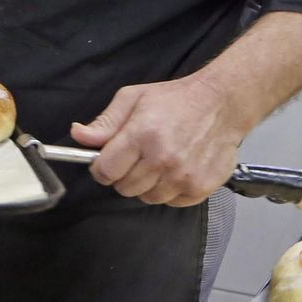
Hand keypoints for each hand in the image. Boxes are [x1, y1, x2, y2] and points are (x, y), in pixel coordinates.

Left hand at [70, 77, 247, 206]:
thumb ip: (105, 123)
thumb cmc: (177, 100)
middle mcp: (162, 159)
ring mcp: (183, 176)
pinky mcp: (200, 187)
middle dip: (125, 175)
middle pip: (124, 188)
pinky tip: (176, 170)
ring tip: (159, 162)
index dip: (101, 168)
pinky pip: (172, 203)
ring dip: (148, 185)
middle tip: (139, 157)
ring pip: (147, 198)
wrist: (222, 103)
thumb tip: (79, 135)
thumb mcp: (133, 99)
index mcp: (142, 135)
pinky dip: (171, 191)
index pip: (105, 171)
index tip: (108, 162)